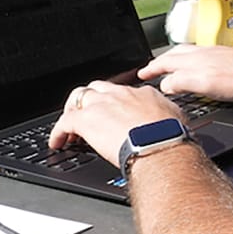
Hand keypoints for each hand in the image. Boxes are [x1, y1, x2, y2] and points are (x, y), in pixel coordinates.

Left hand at [49, 79, 184, 165]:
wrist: (159, 146)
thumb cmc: (170, 138)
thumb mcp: (175, 120)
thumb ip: (168, 116)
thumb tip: (172, 121)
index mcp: (141, 94)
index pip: (122, 92)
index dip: (114, 103)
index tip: (112, 113)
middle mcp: (120, 94)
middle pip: (96, 88)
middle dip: (89, 100)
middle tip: (87, 115)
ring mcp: (101, 104)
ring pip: (78, 97)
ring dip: (72, 111)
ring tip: (70, 126)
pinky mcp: (86, 120)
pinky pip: (64, 122)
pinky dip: (58, 132)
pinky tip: (57, 142)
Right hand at [137, 45, 232, 101]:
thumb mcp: (206, 85)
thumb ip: (182, 82)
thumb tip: (165, 84)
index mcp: (194, 59)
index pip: (165, 62)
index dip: (152, 69)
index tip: (141, 74)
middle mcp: (202, 52)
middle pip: (174, 54)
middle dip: (159, 62)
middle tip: (150, 69)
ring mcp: (214, 53)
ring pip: (186, 53)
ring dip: (173, 60)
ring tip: (168, 66)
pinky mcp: (225, 57)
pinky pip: (198, 56)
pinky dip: (188, 61)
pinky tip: (195, 67)